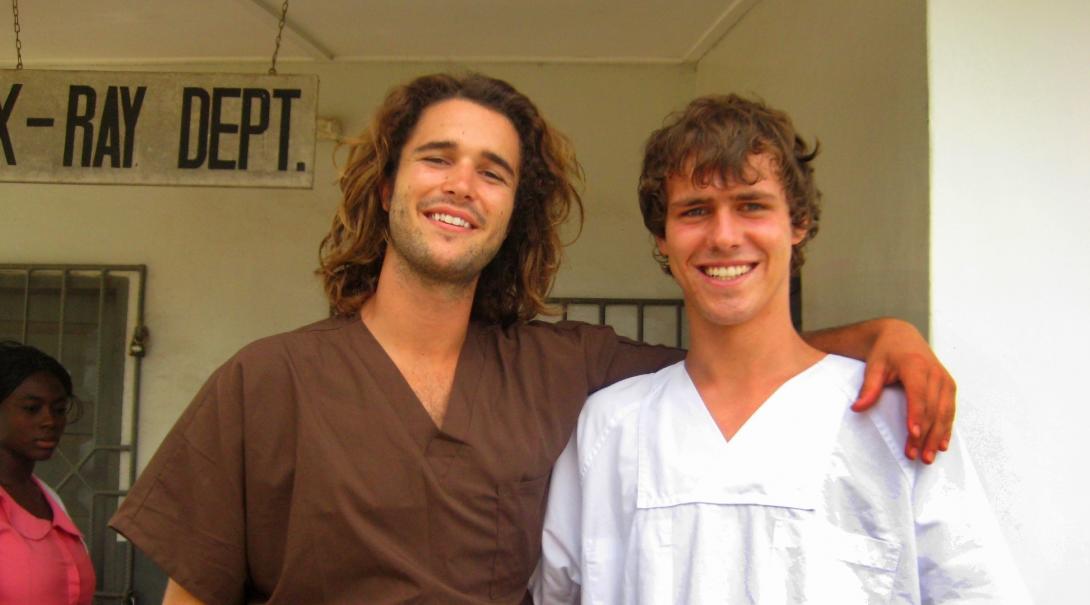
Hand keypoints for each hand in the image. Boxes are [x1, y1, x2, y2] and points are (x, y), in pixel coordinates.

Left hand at [851, 319, 955, 463]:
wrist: (901, 337)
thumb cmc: (886, 352)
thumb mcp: (874, 366)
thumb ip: (869, 388)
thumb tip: (857, 408)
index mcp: (915, 365)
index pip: (918, 394)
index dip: (917, 415)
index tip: (913, 435)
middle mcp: (934, 372)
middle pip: (932, 408)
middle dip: (926, 434)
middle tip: (917, 456)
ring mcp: (944, 379)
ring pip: (944, 412)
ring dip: (937, 436)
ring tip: (928, 456)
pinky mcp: (948, 385)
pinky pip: (950, 409)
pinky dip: (946, 428)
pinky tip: (942, 444)